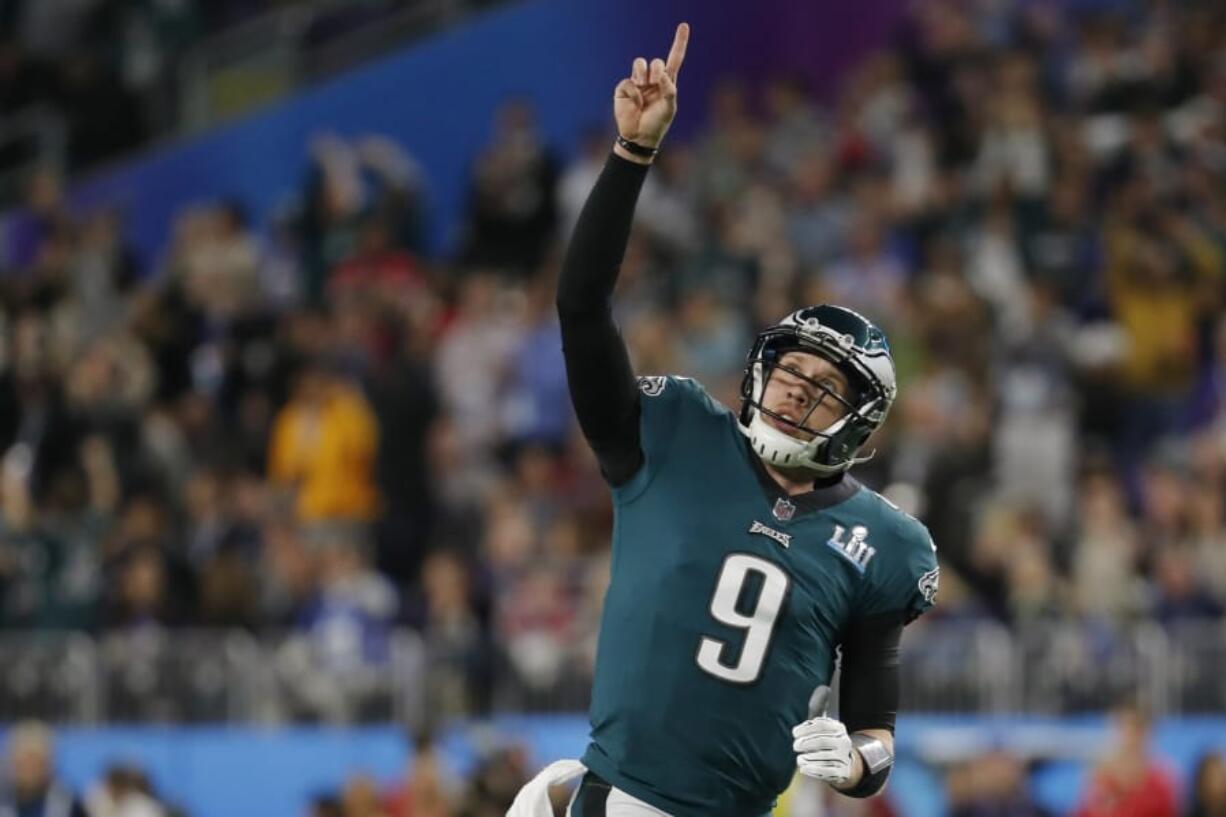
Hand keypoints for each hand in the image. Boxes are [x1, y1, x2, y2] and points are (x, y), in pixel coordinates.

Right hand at [613, 22, 688, 154]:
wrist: (638, 138)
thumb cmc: (657, 124)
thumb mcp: (669, 108)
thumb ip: (669, 90)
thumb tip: (662, 75)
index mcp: (667, 83)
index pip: (674, 59)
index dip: (679, 43)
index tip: (684, 26)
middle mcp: (652, 80)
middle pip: (656, 61)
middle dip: (657, 70)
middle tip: (655, 83)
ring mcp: (637, 83)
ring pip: (640, 63)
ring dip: (643, 74)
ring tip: (643, 87)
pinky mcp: (624, 88)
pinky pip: (628, 81)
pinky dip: (633, 92)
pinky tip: (634, 103)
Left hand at [792, 716, 855, 785]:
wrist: (841, 763)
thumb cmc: (825, 744)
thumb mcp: (820, 732)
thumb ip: (809, 728)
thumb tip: (796, 732)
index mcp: (839, 728)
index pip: (822, 725)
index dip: (806, 729)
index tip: (794, 733)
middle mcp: (844, 742)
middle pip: (823, 741)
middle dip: (806, 743)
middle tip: (795, 746)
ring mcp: (845, 757)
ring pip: (824, 756)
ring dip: (808, 758)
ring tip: (799, 759)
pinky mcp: (843, 771)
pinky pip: (828, 771)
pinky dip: (814, 769)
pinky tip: (803, 768)